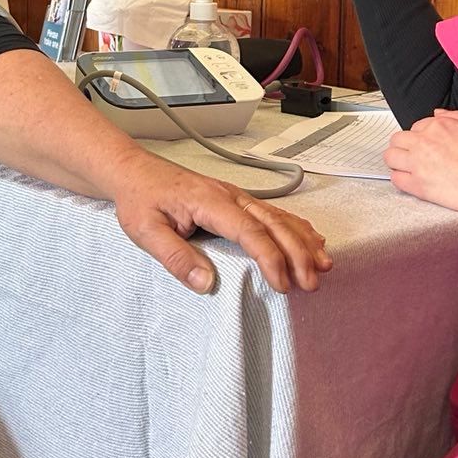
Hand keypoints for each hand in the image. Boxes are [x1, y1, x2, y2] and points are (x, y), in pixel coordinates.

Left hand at [111, 152, 330, 294]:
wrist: (134, 172)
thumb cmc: (140, 200)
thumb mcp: (145, 232)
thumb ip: (175, 257)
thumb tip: (206, 283)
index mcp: (210, 202)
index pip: (249, 231)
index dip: (270, 258)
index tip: (282, 284)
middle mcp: (230, 195)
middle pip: (273, 223)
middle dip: (297, 253)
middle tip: (311, 282)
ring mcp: (235, 196)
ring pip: (278, 216)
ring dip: (303, 240)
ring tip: (323, 265)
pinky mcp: (235, 200)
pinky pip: (272, 212)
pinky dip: (296, 227)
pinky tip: (311, 239)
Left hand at [385, 109, 457, 225]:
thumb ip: (456, 117)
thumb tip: (438, 114)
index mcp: (440, 125)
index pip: (417, 127)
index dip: (422, 137)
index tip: (427, 145)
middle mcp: (425, 141)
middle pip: (398, 139)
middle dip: (404, 146)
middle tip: (413, 155)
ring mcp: (418, 163)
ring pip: (390, 157)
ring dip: (397, 160)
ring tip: (407, 167)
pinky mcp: (418, 185)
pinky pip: (396, 179)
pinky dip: (400, 179)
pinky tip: (410, 181)